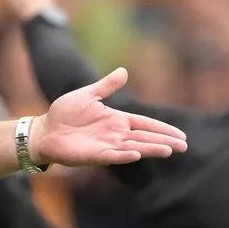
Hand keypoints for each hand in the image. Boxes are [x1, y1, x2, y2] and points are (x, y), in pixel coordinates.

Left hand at [31, 68, 186, 165]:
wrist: (44, 129)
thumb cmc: (64, 113)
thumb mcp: (87, 95)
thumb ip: (106, 86)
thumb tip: (124, 71)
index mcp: (116, 120)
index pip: (144, 124)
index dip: (162, 129)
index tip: (181, 135)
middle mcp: (115, 134)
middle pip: (144, 137)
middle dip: (164, 141)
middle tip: (184, 145)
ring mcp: (106, 145)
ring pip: (134, 148)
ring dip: (150, 149)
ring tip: (169, 150)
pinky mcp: (94, 155)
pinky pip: (112, 156)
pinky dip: (124, 156)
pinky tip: (136, 154)